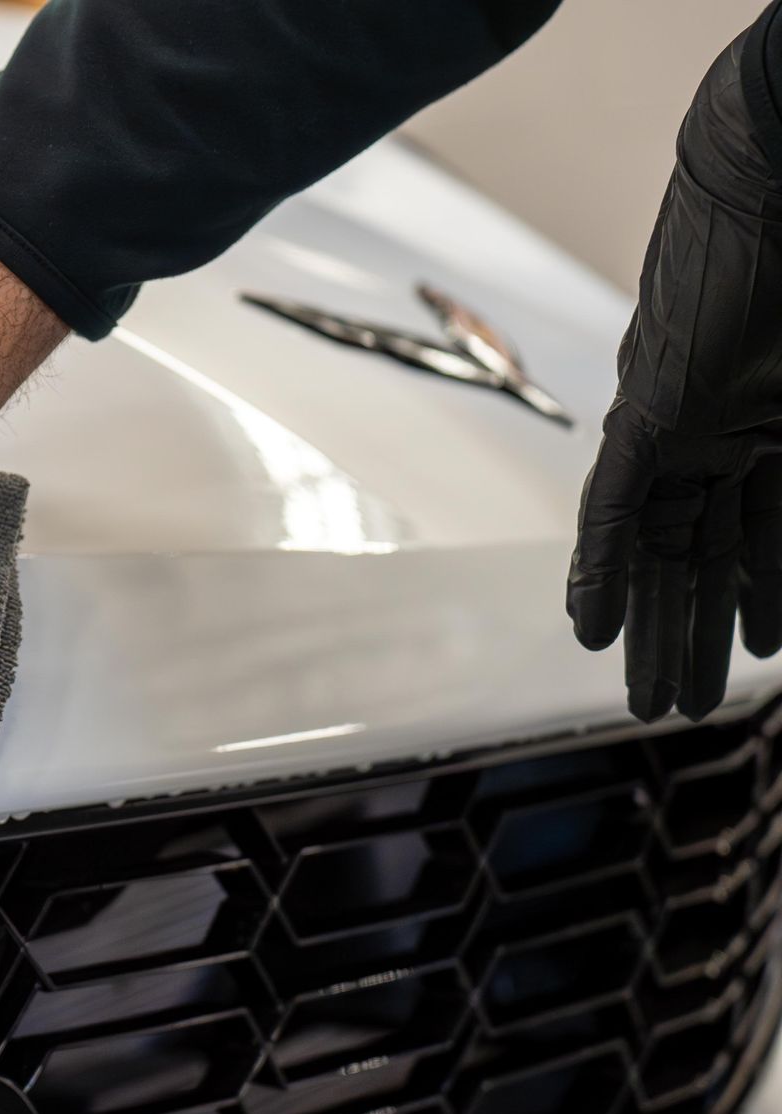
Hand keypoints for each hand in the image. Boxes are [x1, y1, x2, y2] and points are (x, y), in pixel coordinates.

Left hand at [568, 13, 781, 720]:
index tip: (762, 657)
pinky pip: (618, 504)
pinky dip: (603, 567)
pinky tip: (590, 633)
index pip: (766, 536)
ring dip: (650, 627)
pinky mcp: (652, 407)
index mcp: (778, 427)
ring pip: (660, 547)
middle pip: (703, 555)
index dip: (763, 600)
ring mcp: (687, 422)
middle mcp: (724, 433)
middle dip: (693, 636)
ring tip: (650, 703)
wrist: (777, 164)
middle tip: (683, 709)